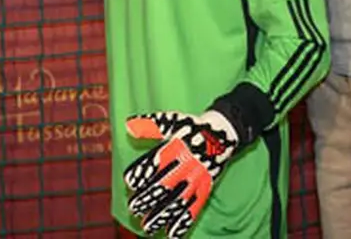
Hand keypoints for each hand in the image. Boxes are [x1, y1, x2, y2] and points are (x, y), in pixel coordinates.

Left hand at [123, 110, 239, 237]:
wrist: (222, 132)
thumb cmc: (192, 127)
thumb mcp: (171, 122)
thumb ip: (149, 126)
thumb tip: (128, 126)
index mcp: (176, 147)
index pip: (156, 162)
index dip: (143, 172)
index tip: (130, 182)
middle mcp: (186, 164)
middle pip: (165, 184)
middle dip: (148, 198)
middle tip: (134, 208)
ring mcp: (196, 178)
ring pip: (178, 200)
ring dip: (162, 215)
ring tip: (147, 227)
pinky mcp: (205, 187)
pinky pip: (195, 207)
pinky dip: (184, 222)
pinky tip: (172, 234)